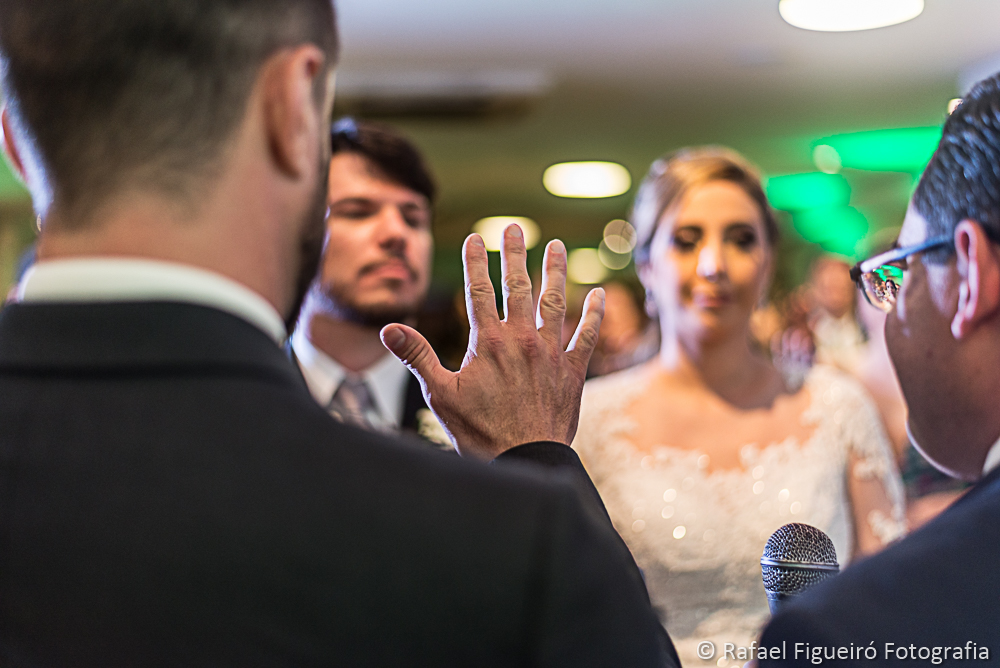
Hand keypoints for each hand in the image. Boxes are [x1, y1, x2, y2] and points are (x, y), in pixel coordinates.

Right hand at [380, 225, 604, 458]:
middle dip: (515, 254)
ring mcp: (551, 353)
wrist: (524, 461)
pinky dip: (594, 314)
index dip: (475, 261)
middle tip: (515, 228)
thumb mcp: (441, 394)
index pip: (479, 291)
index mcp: (489, 342)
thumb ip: (417, 356)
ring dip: (555, 272)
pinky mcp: (573, 371)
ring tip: (556, 247)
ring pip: (555, 302)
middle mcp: (523, 340)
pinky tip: (599, 294)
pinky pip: (588, 336)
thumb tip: (388, 328)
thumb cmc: (479, 432)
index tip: (474, 238)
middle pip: (518, 286)